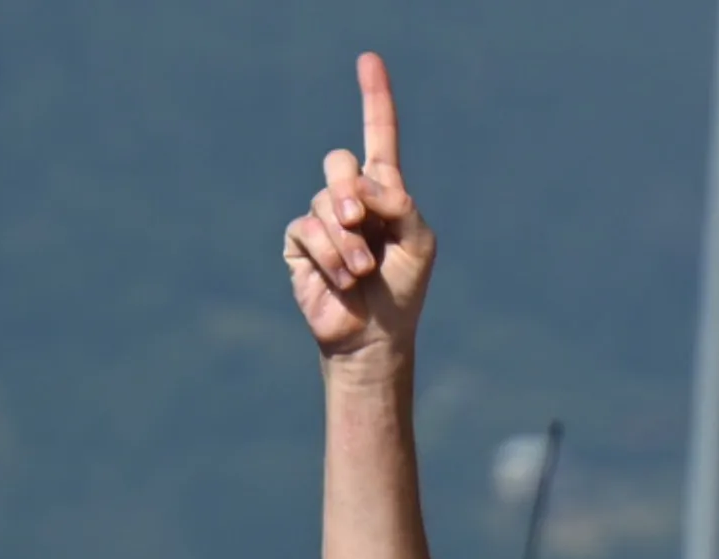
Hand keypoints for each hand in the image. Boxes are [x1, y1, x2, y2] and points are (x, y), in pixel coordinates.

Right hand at [283, 55, 434, 366]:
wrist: (375, 337)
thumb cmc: (402, 290)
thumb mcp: (418, 242)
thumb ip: (401, 204)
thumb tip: (363, 186)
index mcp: (385, 191)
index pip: (379, 136)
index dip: (374, 98)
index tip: (369, 60)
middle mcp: (350, 198)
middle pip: (340, 163)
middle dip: (351, 191)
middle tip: (362, 221)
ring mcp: (322, 219)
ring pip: (325, 202)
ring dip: (347, 240)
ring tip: (361, 272)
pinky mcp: (300, 244)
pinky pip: (308, 230)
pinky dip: (330, 255)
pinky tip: (343, 279)